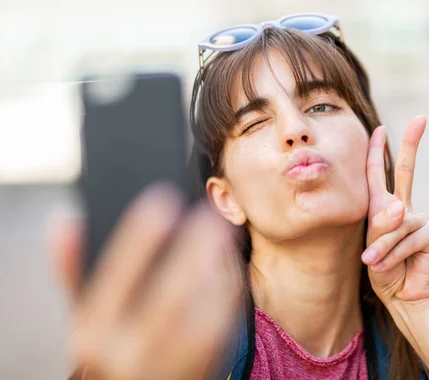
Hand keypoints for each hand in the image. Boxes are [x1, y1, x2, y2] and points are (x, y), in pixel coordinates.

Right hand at [48, 184, 241, 379]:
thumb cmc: (112, 348)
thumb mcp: (86, 318)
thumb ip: (74, 272)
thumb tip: (64, 219)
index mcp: (93, 333)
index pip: (115, 278)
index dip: (139, 237)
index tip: (161, 199)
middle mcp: (129, 352)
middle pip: (170, 293)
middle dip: (193, 248)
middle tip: (210, 213)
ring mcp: (169, 363)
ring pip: (204, 308)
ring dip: (217, 264)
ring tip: (222, 232)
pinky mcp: (204, 366)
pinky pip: (224, 322)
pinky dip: (229, 287)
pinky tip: (227, 263)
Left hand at [362, 117, 428, 305]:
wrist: (401, 295)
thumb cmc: (383, 269)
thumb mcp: (372, 246)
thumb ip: (381, 226)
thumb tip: (401, 206)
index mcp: (383, 207)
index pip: (378, 175)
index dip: (378, 151)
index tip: (380, 128)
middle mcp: (403, 208)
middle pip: (407, 171)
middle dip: (412, 144)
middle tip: (421, 119)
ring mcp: (419, 218)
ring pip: (397, 223)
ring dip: (382, 246)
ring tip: (372, 262)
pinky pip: (408, 237)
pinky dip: (395, 253)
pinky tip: (388, 265)